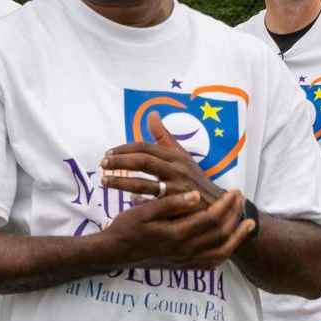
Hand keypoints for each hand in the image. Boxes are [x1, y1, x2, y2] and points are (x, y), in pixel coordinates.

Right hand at [99, 184, 252, 270]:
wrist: (115, 253)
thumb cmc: (127, 228)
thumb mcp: (144, 211)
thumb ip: (171, 203)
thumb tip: (195, 195)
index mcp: (176, 234)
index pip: (211, 218)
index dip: (226, 204)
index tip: (233, 190)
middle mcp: (184, 250)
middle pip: (221, 234)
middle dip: (235, 215)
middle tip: (241, 199)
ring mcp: (185, 261)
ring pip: (221, 252)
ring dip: (237, 237)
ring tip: (247, 224)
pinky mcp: (183, 266)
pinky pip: (211, 263)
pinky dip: (225, 253)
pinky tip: (230, 243)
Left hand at [100, 113, 219, 202]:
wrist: (218, 205)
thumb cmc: (194, 179)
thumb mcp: (182, 155)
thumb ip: (164, 136)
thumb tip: (151, 114)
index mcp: (176, 156)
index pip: (146, 147)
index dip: (125, 149)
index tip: (108, 153)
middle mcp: (177, 169)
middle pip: (144, 161)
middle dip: (120, 161)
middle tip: (102, 164)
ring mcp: (177, 189)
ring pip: (144, 183)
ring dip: (121, 182)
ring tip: (104, 182)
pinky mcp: (176, 206)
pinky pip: (152, 203)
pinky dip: (138, 201)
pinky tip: (126, 201)